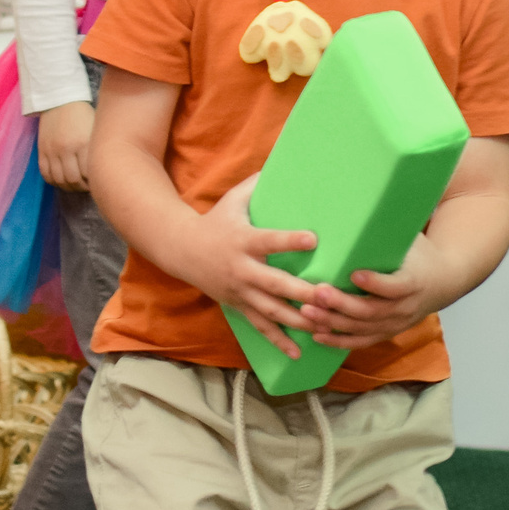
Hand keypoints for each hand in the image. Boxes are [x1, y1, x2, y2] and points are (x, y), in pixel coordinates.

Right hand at [37, 102, 95, 190]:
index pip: (89, 173)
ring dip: (68, 187)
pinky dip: (54, 181)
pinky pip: (45, 174)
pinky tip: (61, 179)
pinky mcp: (41, 150)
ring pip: (59, 180)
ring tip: (75, 184)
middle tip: (86, 186)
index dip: (94, 182)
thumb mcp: (95, 129)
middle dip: (81, 187)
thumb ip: (96, 149)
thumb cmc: (83, 114)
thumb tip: (100, 170)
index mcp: (83, 143)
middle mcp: (66, 149)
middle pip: (73, 180)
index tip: (98, 181)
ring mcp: (52, 150)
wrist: (59, 99)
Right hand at [173, 176, 319, 357]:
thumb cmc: (216, 220)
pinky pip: (262, 327)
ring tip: (324, 326)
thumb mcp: (234, 199)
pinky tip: (300, 352)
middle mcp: (242, 270)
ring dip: (297, 321)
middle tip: (326, 296)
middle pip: (274, 284)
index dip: (290, 241)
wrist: (182, 250)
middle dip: (301, 293)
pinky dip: (279, 342)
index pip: (269, 240)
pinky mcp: (239, 307)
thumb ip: (260, 182)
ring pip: (271, 311)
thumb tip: (287, 157)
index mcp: (243, 241)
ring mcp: (240, 292)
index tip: (313, 239)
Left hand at [299, 235, 449, 351]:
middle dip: (342, 303)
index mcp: (414, 282)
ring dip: (333, 322)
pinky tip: (316, 334)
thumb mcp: (411, 240)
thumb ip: (389, 232)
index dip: (375, 283)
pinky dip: (338, 340)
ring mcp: (395, 323)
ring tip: (307, 311)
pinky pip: (360, 342)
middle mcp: (405, 307)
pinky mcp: (385, 332)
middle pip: (371, 310)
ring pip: (362, 328)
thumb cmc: (420, 255)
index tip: (354, 274)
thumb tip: (358, 207)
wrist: (443, 282)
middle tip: (318, 292)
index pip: (395, 287)